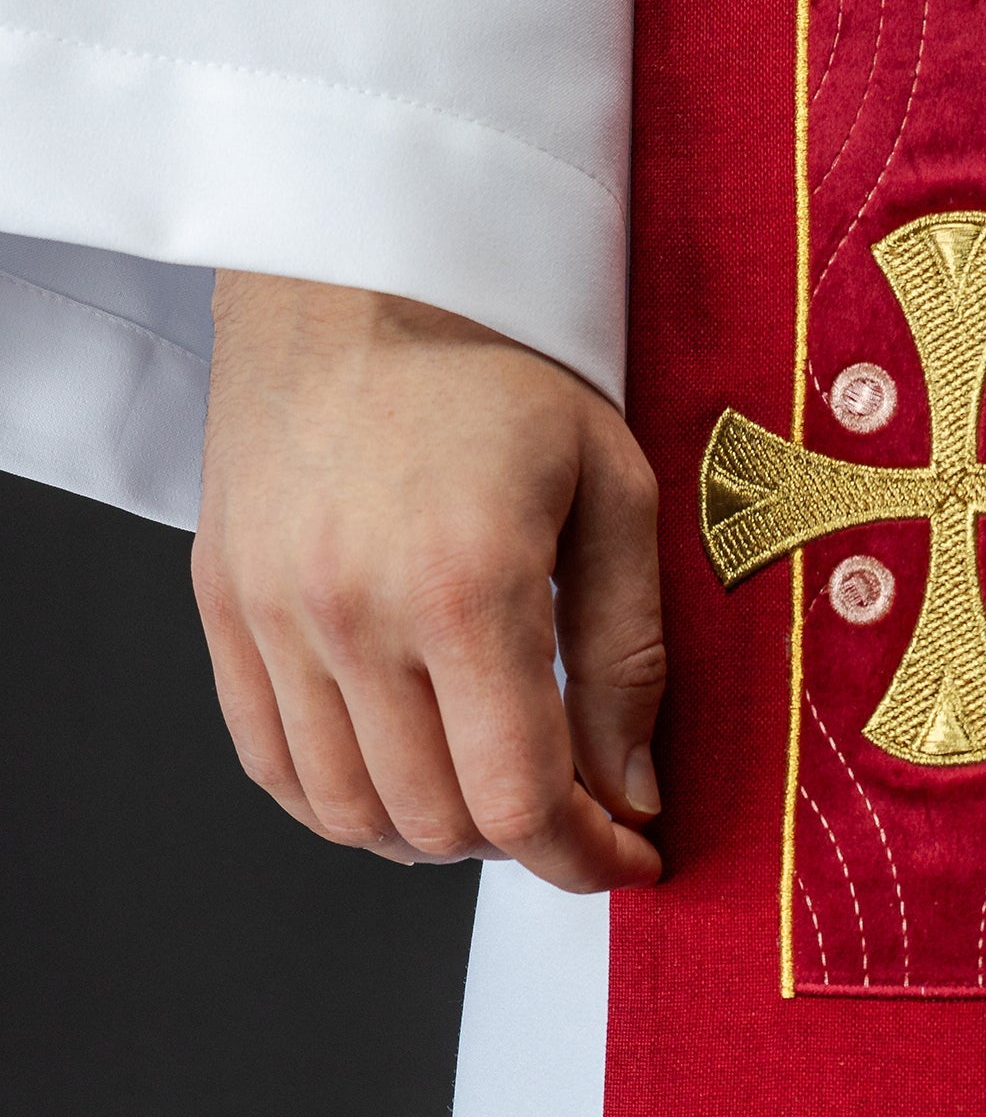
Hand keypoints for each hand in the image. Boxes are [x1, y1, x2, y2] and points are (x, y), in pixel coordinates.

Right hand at [193, 274, 662, 888]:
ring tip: (488, 787)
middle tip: (574, 804)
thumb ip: (629, 658)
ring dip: (433, 834)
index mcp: (465, 587)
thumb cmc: (500, 359)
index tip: (632, 856)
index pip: (519, 804)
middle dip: (525, 843)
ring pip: (351, 815)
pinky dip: (343, 804)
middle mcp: (351, 613)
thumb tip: (632, 796)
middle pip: (438, 824)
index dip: (586, 861)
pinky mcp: (221, 602)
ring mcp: (271, 613)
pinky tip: (405, 775)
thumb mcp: (613, 491)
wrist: (355, 254)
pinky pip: (273, 764)